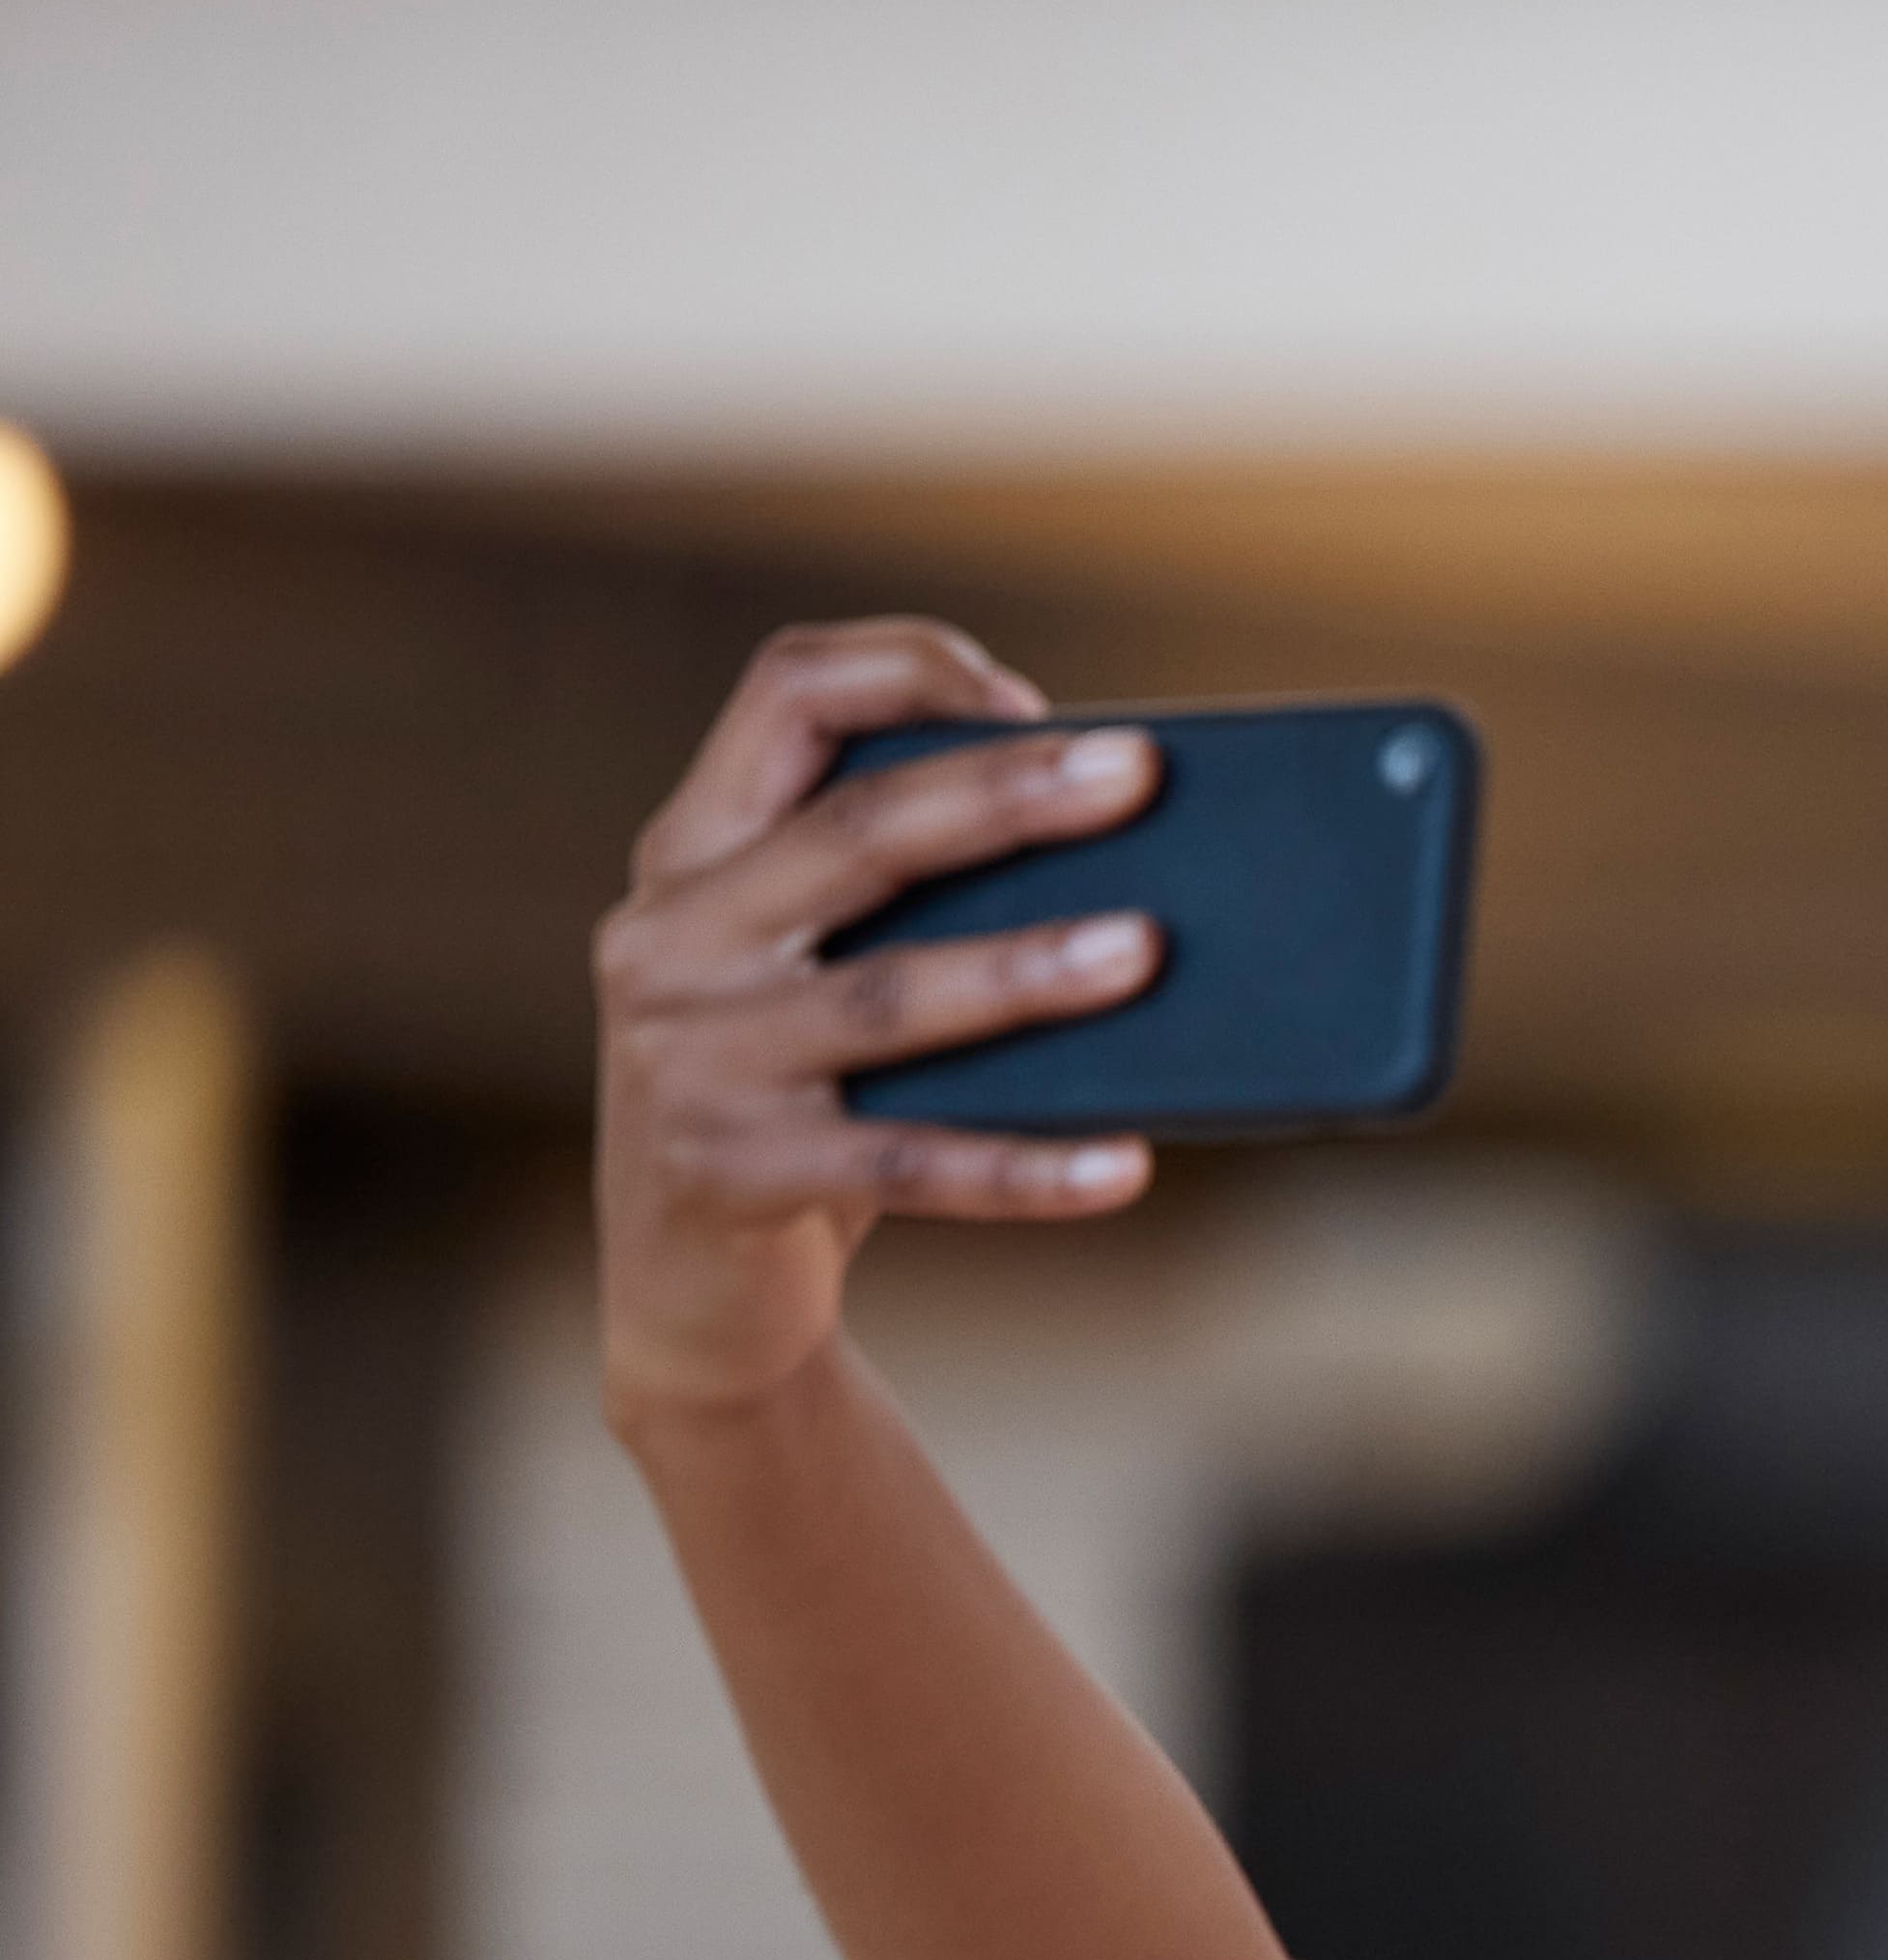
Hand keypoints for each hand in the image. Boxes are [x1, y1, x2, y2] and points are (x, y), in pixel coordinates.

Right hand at [597, 622, 1170, 1426]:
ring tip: (1145, 950)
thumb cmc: (804, 1099)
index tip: (1032, 698)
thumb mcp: (817, 975)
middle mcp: (671, 936)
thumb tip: (1125, 857)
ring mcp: (689, 1057)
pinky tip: (1126, 1164)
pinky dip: (1025, 1168)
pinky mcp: (730, 1175)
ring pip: (885, 996)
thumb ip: (904, 903)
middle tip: (1135, 776)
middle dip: (1004, 797)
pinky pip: (906, 1165)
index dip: (906, 670)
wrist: (693, 1290)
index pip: (783, 694)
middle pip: (854, 833)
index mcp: (694, 852)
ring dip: (1023, 971)